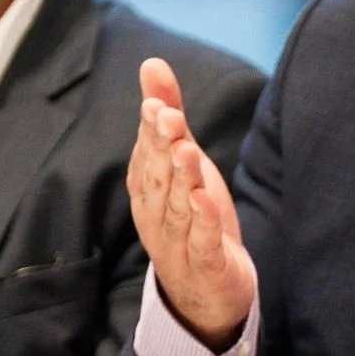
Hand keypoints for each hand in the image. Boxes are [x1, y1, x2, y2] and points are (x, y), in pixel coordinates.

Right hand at [127, 58, 255, 349]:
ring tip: (187, 150)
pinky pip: (201, 242)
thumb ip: (170, 117)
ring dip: (182, 179)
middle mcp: (157, 212)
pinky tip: (205, 201)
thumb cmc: (192, 217)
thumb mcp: (184, 162)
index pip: (148, 152)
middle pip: (159, 176)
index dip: (151, 128)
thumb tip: (152, 63)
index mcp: (149, 186)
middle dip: (162, 146)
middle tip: (168, 116)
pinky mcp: (205, 265)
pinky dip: (202, 223)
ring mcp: (179, 241)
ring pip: (178, 207)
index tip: (156, 101)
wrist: (206, 292)